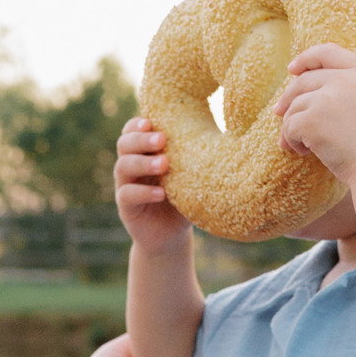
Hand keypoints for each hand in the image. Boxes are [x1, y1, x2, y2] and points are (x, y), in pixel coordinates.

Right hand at [115, 116, 193, 255]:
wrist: (171, 234)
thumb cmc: (185, 197)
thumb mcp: (192, 173)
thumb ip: (198, 153)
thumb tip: (232, 129)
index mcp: (144, 152)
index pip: (132, 131)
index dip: (137, 124)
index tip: (151, 121)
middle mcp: (131, 165)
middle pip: (124, 144)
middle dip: (142, 139)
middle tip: (162, 140)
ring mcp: (125, 185)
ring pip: (123, 166)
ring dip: (143, 163)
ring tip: (165, 164)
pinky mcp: (126, 207)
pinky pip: (126, 195)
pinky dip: (143, 192)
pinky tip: (161, 193)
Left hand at [274, 46, 355, 185]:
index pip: (328, 53)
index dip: (307, 59)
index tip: (292, 69)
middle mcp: (344, 80)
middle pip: (303, 81)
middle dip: (288, 97)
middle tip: (278, 113)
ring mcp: (327, 98)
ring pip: (293, 106)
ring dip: (291, 126)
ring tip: (301, 146)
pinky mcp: (312, 120)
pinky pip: (289, 126)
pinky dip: (291, 141)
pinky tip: (304, 153)